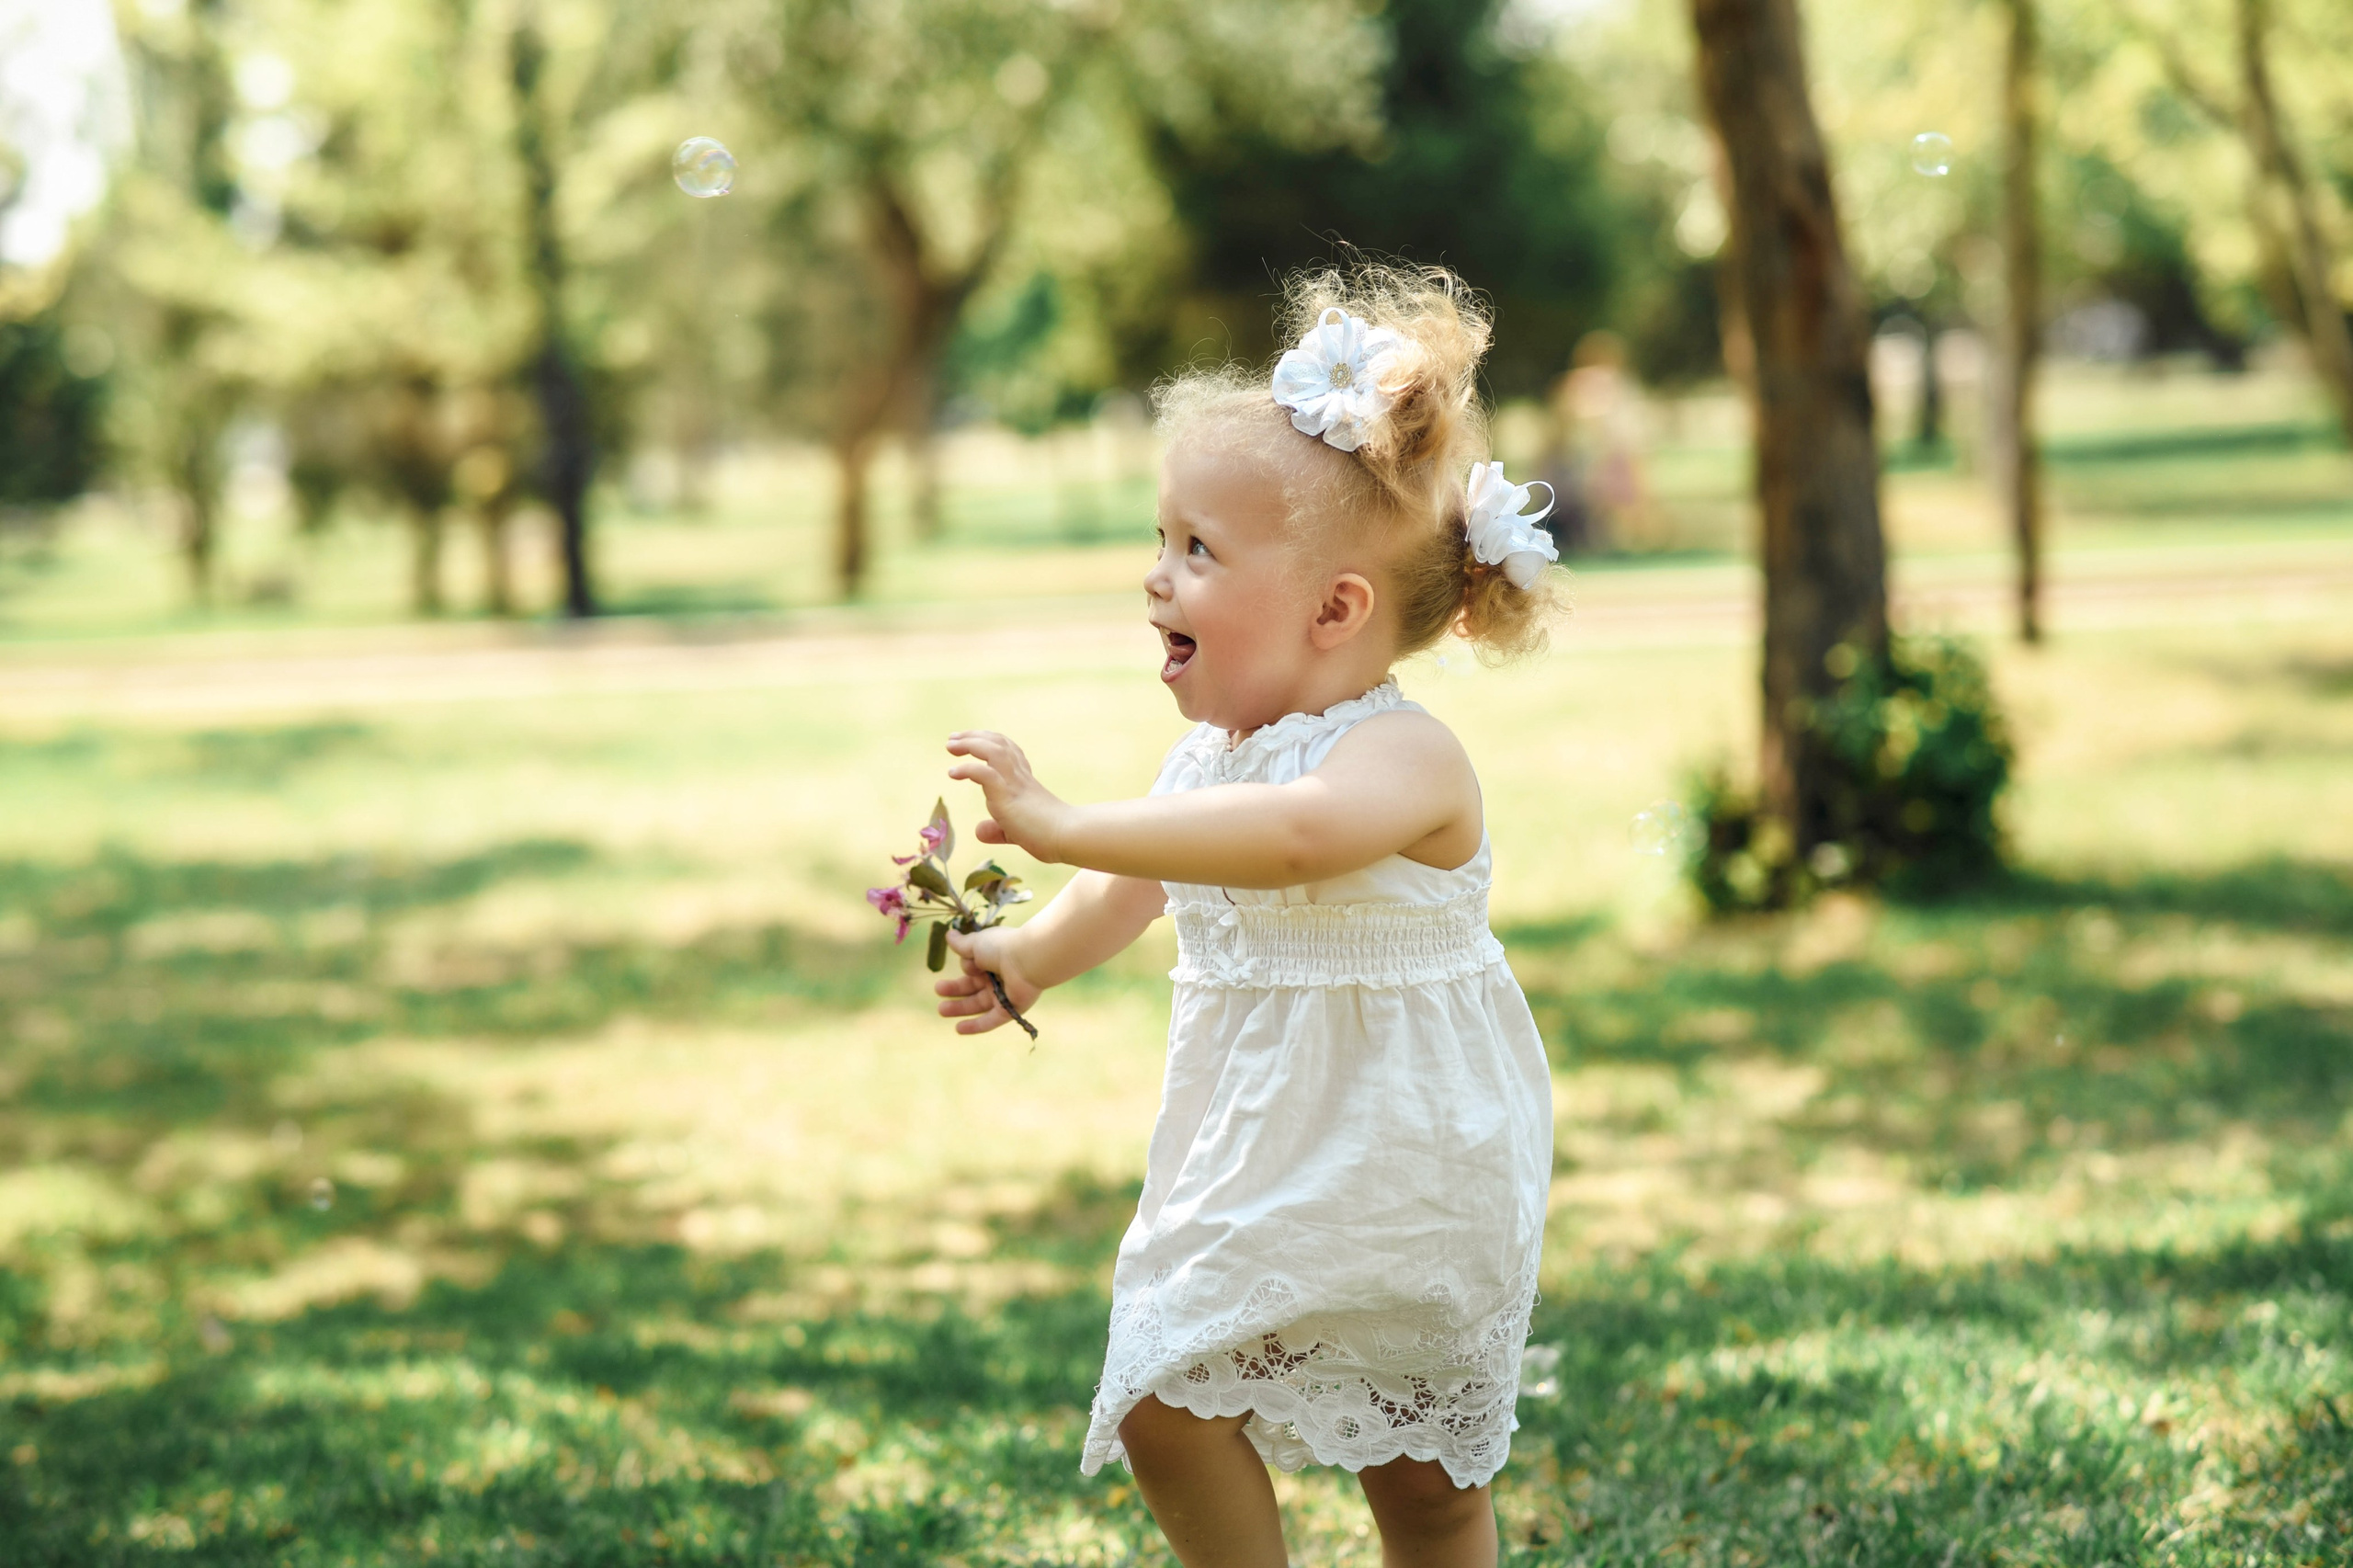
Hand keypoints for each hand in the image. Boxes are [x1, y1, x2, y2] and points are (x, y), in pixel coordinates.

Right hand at [934, 926, 1043, 1035]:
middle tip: (938, 990)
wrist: (1027, 960)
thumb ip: (961, 944)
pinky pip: (990, 1021)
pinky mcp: (1009, 1009)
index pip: (973, 967)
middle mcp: (998, 978)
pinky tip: (958, 1029)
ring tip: (941, 1010)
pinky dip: (975, 1026)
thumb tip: (949, 934)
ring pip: (978, 1004)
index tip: (968, 964)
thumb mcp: (976, 944)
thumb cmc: (1001, 947)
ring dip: (960, 1008)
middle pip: (972, 987)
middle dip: (954, 990)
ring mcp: (1004, 995)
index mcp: (992, 960)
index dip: (966, 966)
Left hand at [945, 731, 1070, 861]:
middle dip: (974, 737)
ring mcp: (1014, 783)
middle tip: (952, 739)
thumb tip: (979, 830)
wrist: (1068, 837)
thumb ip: (999, 830)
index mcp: (1024, 781)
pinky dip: (967, 768)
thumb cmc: (1049, 836)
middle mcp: (1019, 776)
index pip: (1008, 751)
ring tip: (950, 746)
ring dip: (970, 743)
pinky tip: (953, 773)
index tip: (970, 741)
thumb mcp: (1017, 832)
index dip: (989, 741)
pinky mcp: (1008, 795)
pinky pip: (985, 773)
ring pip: (992, 750)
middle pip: (998, 743)